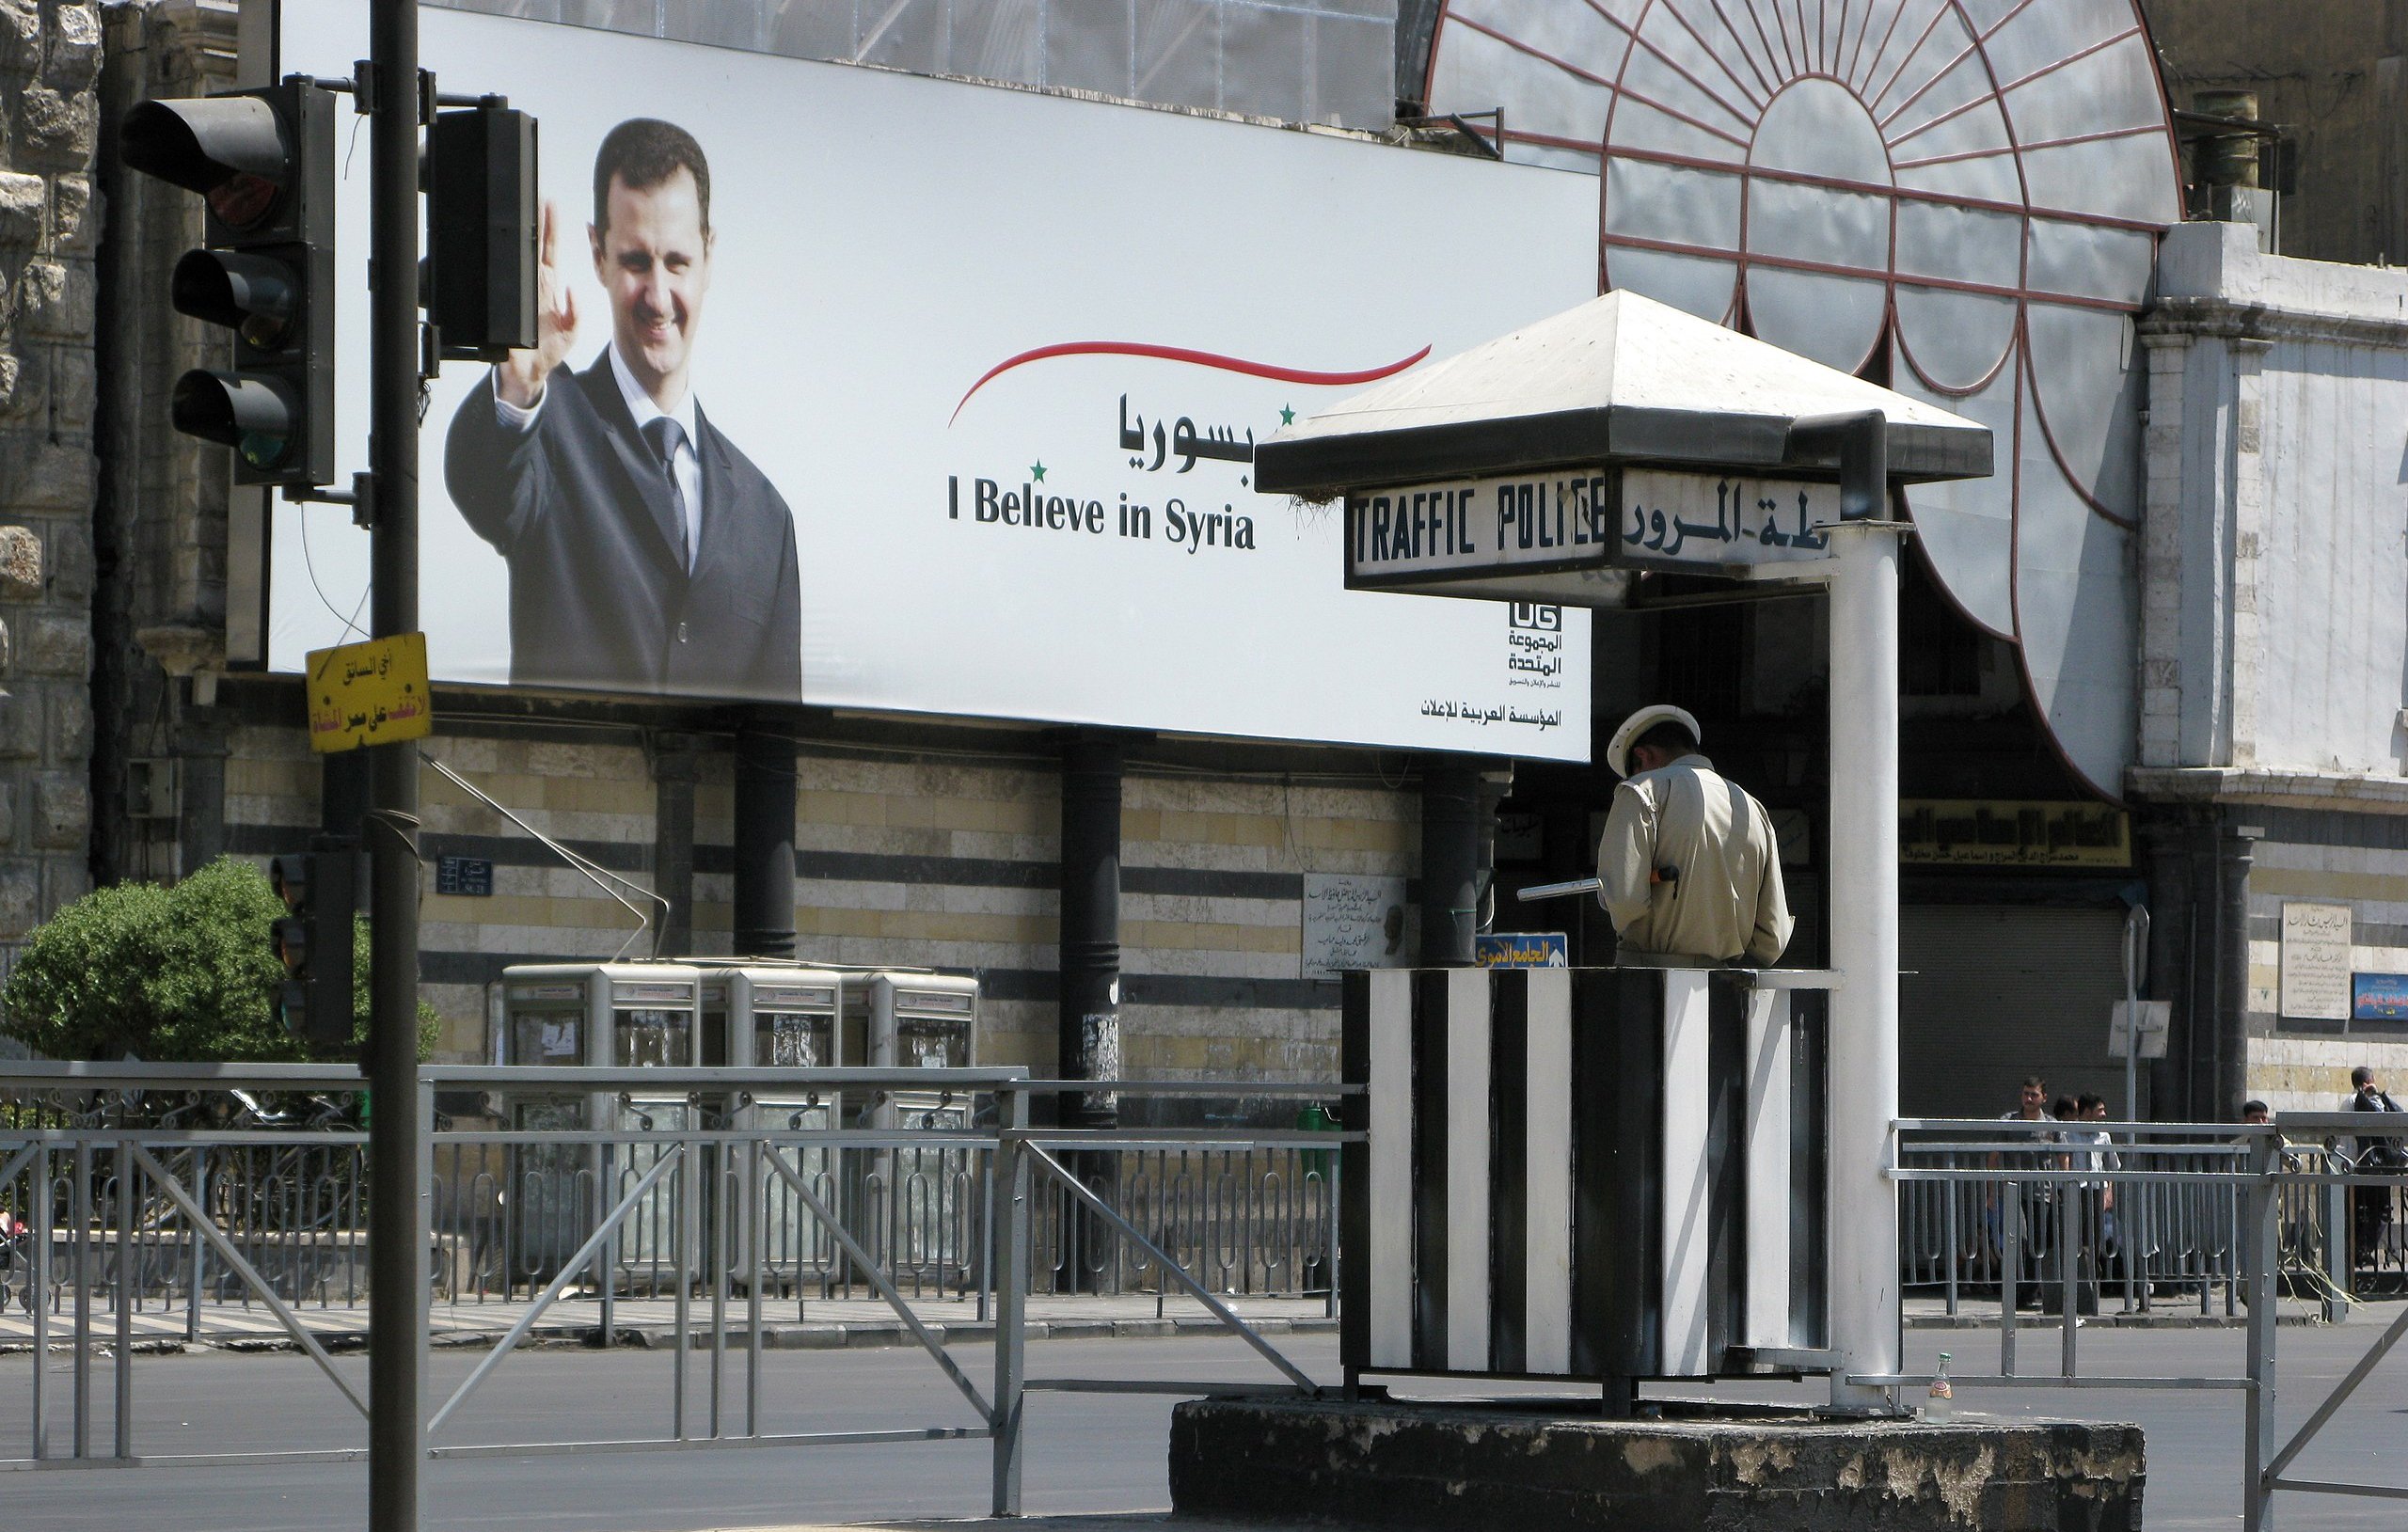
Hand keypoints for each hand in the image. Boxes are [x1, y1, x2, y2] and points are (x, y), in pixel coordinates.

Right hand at [496, 199, 576, 406]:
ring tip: (521, 214)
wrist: (529, 372)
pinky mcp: (509, 306)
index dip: (551, 230)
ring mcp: (519, 294)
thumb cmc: (549, 351)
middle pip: (533, 248)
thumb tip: (573, 292)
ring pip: (519, 260)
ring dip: (521, 237)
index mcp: (548, 288)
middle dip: (534, 223)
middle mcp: (533, 287)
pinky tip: (510, 249)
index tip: (550, 207)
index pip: (549, 253)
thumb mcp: (571, 332)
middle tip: (534, 199)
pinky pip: (508, 285)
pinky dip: (508, 268)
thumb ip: (575, 313)